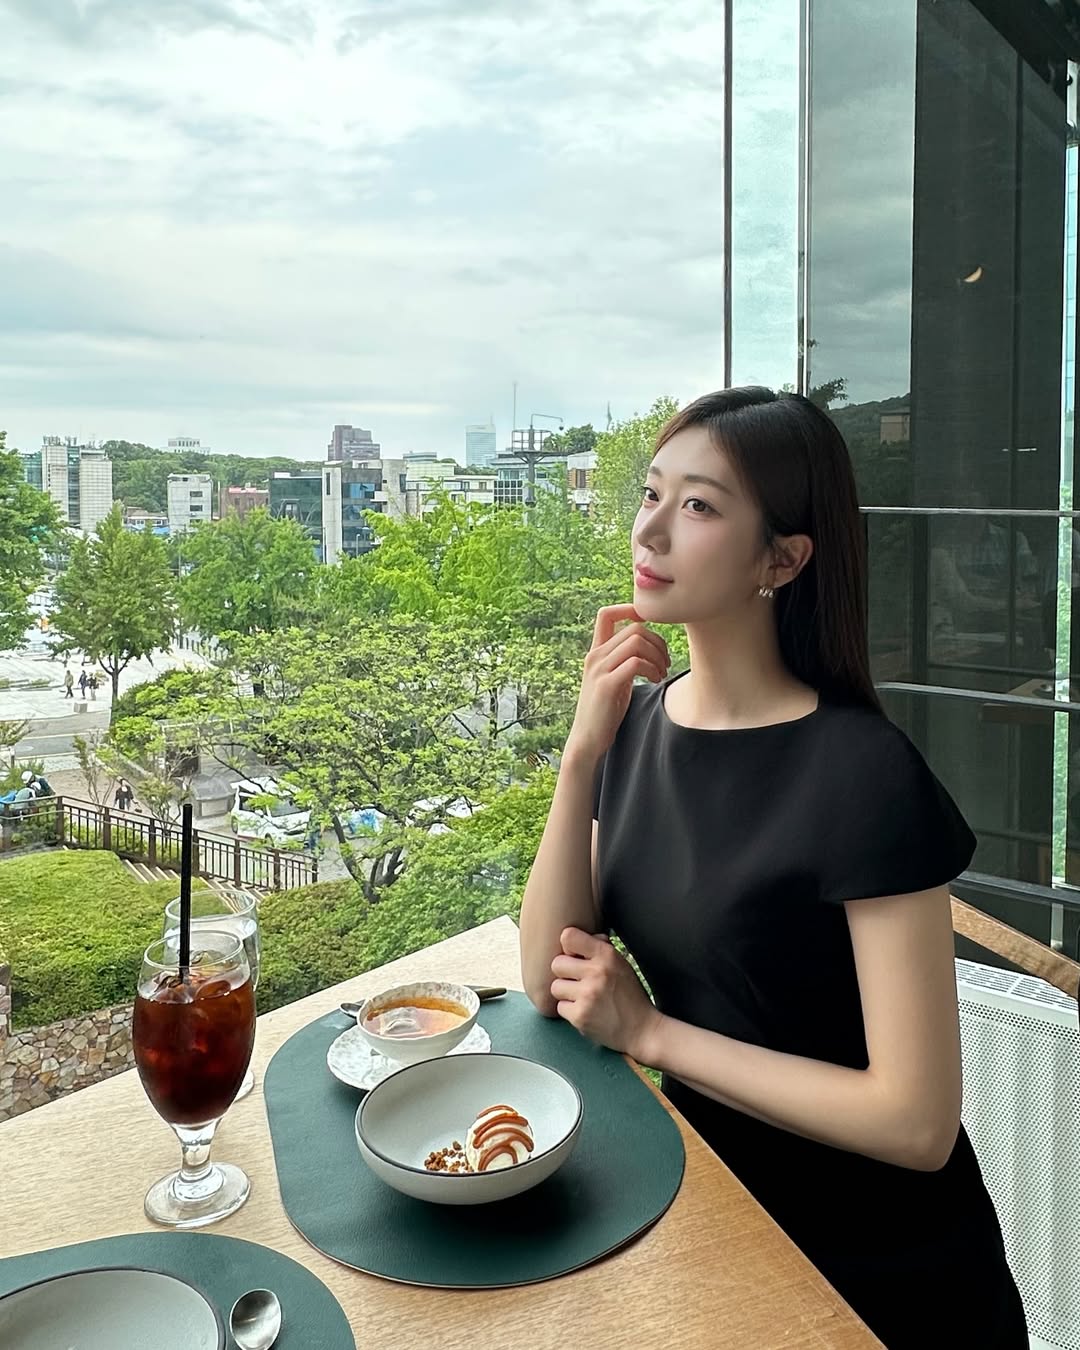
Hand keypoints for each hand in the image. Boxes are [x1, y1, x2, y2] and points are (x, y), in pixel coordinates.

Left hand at [550, 927, 663, 1063]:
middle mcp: (596, 972)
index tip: (576, 957)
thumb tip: (577, 939)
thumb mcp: (621, 963)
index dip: (569, 947)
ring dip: (566, 993)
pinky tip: (586, 1011)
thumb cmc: (630, 995)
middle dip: (566, 973)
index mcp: (607, 955)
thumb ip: (599, 948)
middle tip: (579, 981)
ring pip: (556, 987)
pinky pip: (560, 1007)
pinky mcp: (580, 1016)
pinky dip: (570, 1011)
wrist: (642, 1029)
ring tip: (583, 998)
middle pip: (557, 964)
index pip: (568, 937)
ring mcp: (587, 995)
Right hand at [565, 604, 669, 762]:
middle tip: (664, 662)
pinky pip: (635, 663)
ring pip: (636, 642)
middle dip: (657, 642)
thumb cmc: (605, 710)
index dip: (630, 610)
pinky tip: (655, 680)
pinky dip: (652, 669)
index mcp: (596, 652)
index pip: (606, 614)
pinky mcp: (607, 685)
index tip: (649, 628)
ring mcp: (599, 670)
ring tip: (660, 673)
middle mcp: (595, 657)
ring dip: (657, 656)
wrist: (588, 738)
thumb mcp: (614, 678)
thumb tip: (648, 646)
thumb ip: (624, 661)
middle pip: (633, 628)